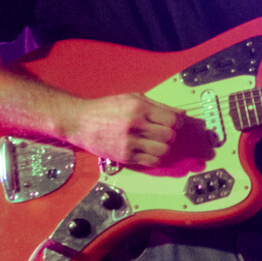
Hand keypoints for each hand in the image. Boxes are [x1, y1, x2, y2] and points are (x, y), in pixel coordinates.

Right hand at [66, 93, 180, 166]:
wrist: (80, 121)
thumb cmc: (106, 108)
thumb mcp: (133, 98)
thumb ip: (158, 106)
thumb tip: (181, 114)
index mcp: (138, 108)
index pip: (172, 120)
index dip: (177, 123)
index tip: (174, 124)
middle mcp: (134, 125)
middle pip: (169, 136)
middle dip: (170, 135)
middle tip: (163, 133)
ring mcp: (129, 142)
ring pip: (163, 150)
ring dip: (163, 147)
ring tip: (155, 142)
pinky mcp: (124, 156)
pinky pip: (151, 161)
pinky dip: (154, 157)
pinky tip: (148, 151)